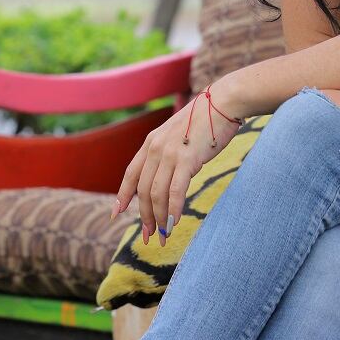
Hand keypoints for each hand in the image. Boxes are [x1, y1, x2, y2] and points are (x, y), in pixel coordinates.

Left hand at [111, 85, 240, 244]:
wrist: (223, 103)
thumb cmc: (206, 121)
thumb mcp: (178, 135)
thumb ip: (170, 155)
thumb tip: (173, 180)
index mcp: (151, 142)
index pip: (131, 174)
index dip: (123, 195)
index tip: (116, 213)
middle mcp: (156, 148)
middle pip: (143, 190)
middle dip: (145, 216)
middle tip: (148, 235)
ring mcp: (170, 153)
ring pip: (157, 194)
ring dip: (159, 218)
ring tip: (163, 235)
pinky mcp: (187, 159)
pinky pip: (176, 190)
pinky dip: (173, 209)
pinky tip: (174, 223)